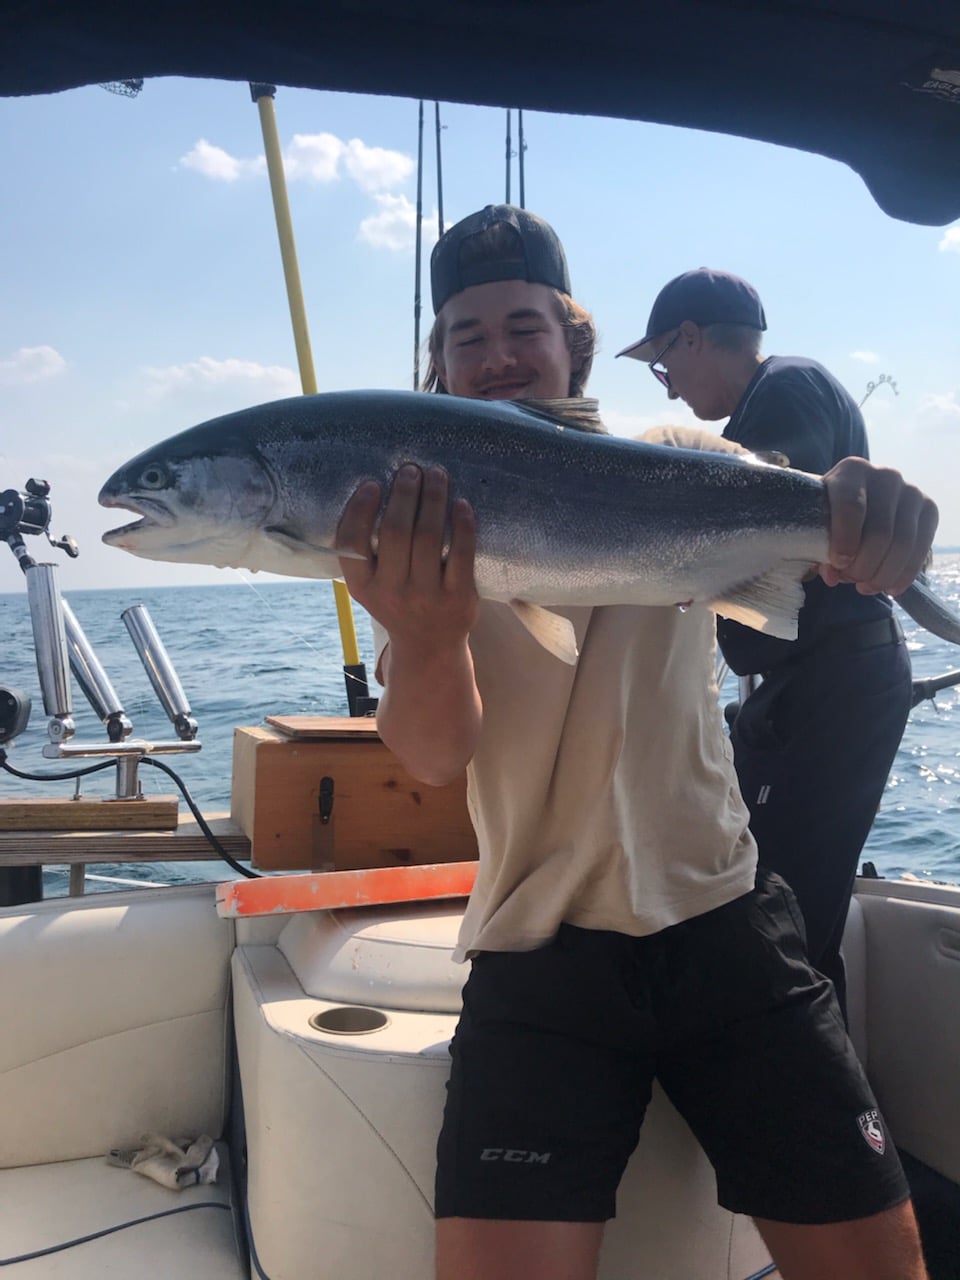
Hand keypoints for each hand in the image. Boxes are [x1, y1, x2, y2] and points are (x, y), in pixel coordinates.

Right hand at [335, 464, 479, 651]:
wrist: (429, 646)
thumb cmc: (397, 602)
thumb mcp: (370, 585)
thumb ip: (366, 551)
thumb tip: (376, 490)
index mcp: (362, 586)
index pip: (352, 543)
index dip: (361, 509)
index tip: (372, 483)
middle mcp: (391, 592)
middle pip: (396, 532)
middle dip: (404, 494)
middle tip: (411, 470)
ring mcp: (426, 597)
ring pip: (430, 537)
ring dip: (433, 499)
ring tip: (436, 475)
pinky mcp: (458, 598)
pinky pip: (461, 554)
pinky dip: (462, 524)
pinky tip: (461, 504)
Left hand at [820, 457, 937, 594]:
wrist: (855, 507)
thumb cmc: (828, 516)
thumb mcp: (816, 526)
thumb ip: (818, 547)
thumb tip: (833, 574)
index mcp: (852, 471)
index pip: (851, 505)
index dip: (845, 539)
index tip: (838, 564)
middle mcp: (885, 476)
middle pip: (880, 531)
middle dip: (863, 566)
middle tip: (848, 580)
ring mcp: (911, 492)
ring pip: (902, 544)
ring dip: (882, 574)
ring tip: (864, 587)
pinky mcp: (928, 510)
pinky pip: (921, 549)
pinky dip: (904, 575)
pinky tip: (889, 589)